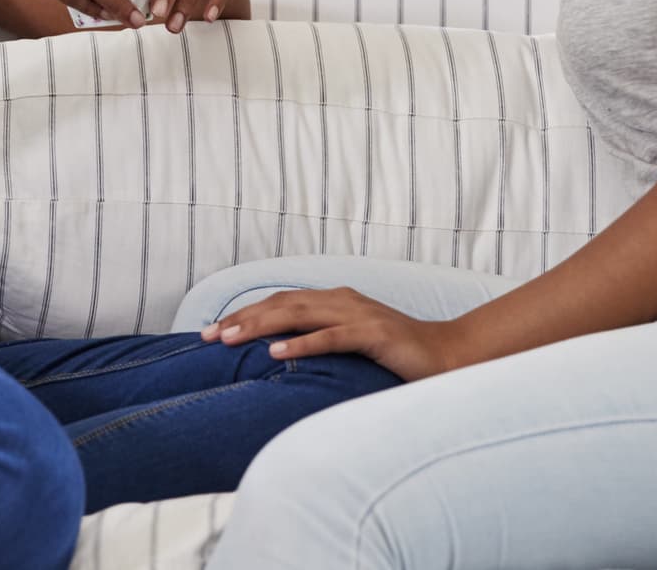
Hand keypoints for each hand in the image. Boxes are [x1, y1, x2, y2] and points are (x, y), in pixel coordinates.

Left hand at [201, 287, 474, 382]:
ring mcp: (358, 314)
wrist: (450, 356)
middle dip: (241, 318)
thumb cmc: (397, 354)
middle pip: (281, 303)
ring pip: (298, 314)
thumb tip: (282, 353)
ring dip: (260, 326)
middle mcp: (342, 300)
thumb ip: (323, 340)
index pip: (280, 302)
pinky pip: (331, 337)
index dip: (245, 313)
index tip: (211, 331)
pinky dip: (301, 343)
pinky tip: (276, 352)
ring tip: (228, 340)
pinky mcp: (374, 333)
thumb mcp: (353, 343)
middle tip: (206, 337)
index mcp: (335, 300)